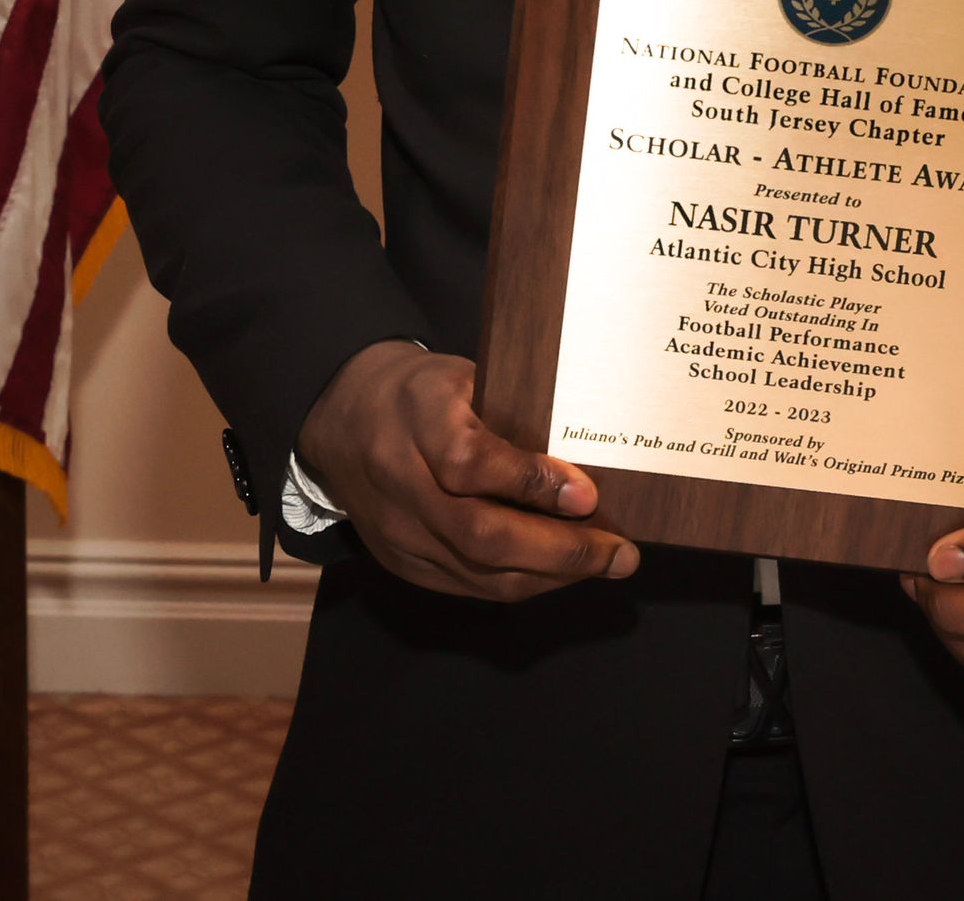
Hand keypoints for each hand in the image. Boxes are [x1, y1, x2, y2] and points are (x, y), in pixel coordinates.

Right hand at [295, 340, 639, 600]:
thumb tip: (584, 452)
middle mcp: (402, 484)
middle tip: (619, 552)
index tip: (588, 494)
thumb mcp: (462, 377)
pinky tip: (561, 572)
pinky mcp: (402, 564)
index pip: (471, 463)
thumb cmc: (420, 392)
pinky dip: (523, 583)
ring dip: (552, 576)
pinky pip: (469, 586)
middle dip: (561, 551)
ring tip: (606, 564)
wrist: (343, 419)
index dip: (532, 483)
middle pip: (481, 534)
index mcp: (418, 420)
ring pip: (480, 573)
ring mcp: (399, 533)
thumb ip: (511, 411)